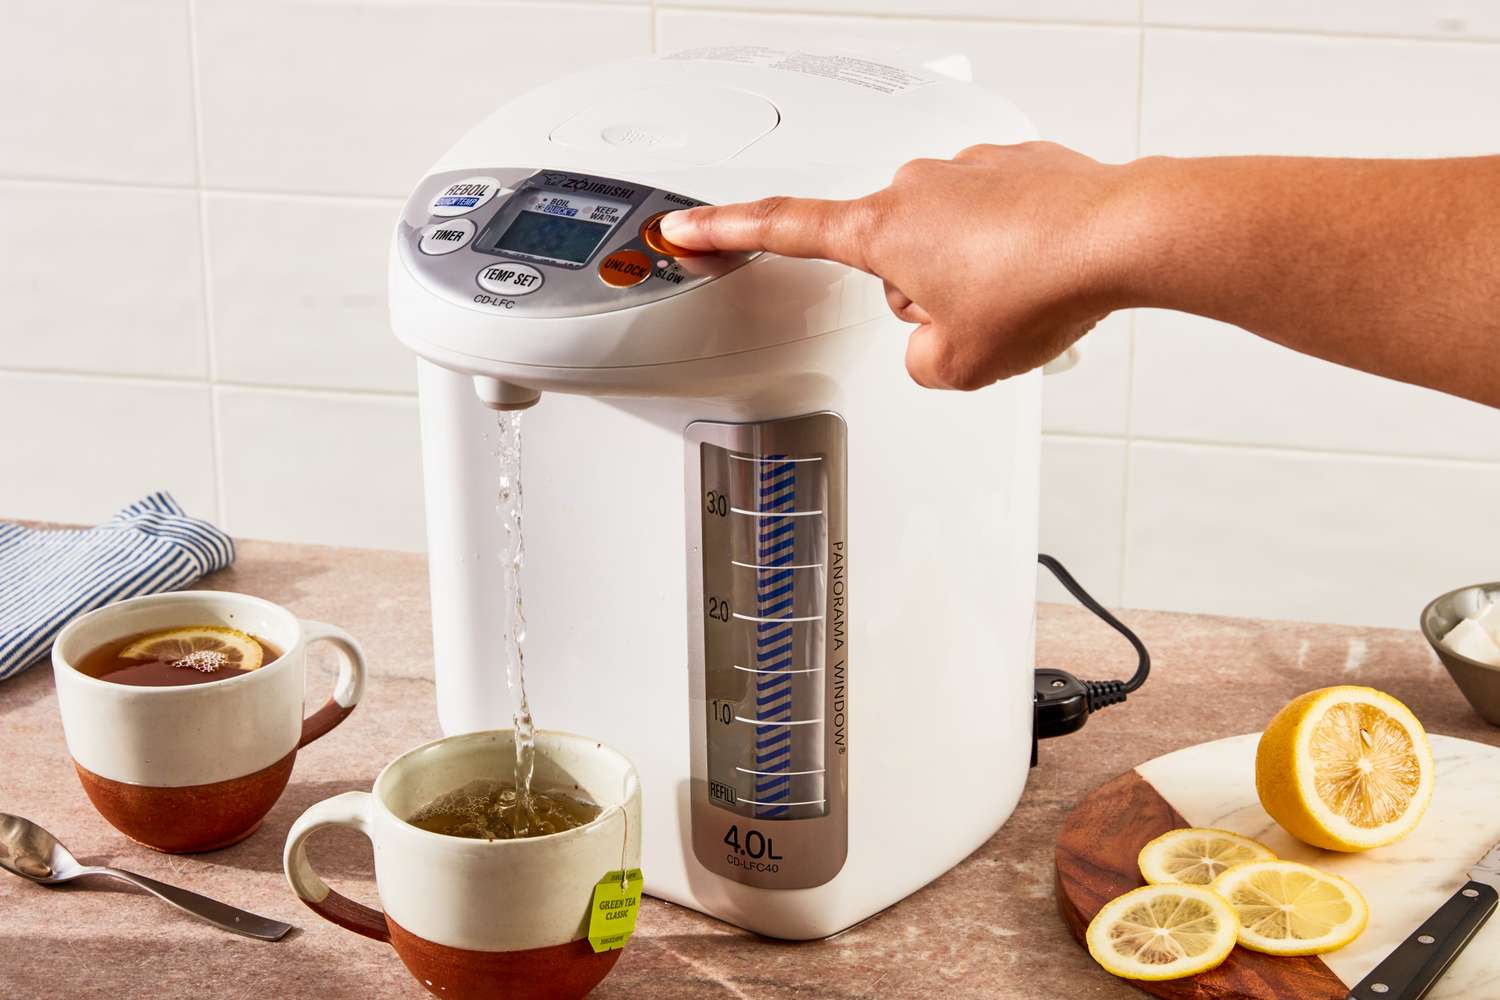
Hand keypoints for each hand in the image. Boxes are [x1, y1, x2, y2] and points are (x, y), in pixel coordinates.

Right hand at [658, 142, 1133, 389]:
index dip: (724, 233)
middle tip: (972, 317)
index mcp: (882, 232)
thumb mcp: (958, 364)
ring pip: (944, 242)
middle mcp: (917, 188)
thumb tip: (932, 340)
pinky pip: (993, 221)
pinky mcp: (1017, 166)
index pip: (781, 229)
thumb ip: (919, 361)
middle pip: (887, 259)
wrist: (1122, 236)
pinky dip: (1011, 249)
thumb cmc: (1042, 286)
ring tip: (1019, 294)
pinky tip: (1043, 267)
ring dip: (970, 274)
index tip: (685, 226)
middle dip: (919, 294)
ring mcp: (969, 170)